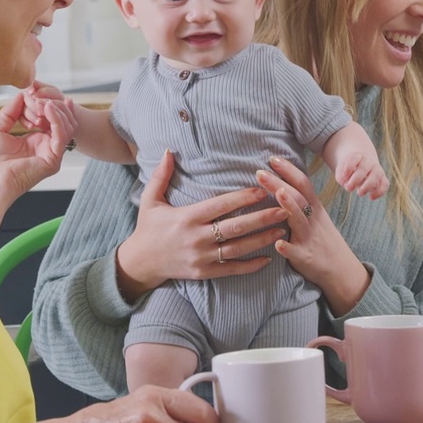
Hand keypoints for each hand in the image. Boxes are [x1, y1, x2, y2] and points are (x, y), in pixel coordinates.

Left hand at [0, 89, 75, 201]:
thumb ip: (10, 112)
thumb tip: (21, 95)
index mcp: (34, 142)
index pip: (49, 119)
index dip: (44, 105)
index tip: (34, 95)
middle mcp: (46, 147)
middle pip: (61, 121)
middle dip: (53, 105)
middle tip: (41, 97)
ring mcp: (51, 154)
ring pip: (66, 127)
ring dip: (57, 110)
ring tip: (44, 101)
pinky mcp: (53, 159)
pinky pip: (61, 135)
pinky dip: (57, 119)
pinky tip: (48, 108)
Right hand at [115, 150, 286, 300]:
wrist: (139, 263)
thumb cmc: (148, 228)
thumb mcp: (150, 200)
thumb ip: (161, 175)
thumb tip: (169, 150)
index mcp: (187, 217)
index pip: (220, 205)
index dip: (242, 198)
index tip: (261, 190)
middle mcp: (196, 237)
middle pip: (235, 227)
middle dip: (261, 218)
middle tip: (283, 209)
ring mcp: (201, 257)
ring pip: (238, 248)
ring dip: (262, 239)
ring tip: (282, 229)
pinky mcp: (203, 273)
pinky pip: (231, 269)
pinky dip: (251, 265)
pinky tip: (268, 258)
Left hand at [256, 156, 370, 313]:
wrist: (341, 269)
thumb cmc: (324, 240)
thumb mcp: (316, 217)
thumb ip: (301, 201)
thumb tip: (282, 182)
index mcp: (314, 209)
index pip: (302, 184)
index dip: (289, 170)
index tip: (273, 158)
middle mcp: (312, 220)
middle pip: (297, 197)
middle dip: (279, 183)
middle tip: (260, 171)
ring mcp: (309, 238)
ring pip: (298, 220)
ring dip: (288, 206)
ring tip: (277, 193)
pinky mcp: (305, 257)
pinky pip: (296, 252)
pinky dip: (287, 248)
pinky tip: (277, 244)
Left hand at [335, 150, 388, 199]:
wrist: (362, 163)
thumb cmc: (350, 169)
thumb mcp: (341, 170)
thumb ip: (340, 176)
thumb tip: (345, 182)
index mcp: (357, 156)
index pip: (353, 159)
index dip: (348, 168)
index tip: (344, 177)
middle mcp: (369, 161)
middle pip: (363, 168)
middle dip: (355, 180)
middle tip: (348, 188)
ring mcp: (377, 169)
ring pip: (376, 175)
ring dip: (367, 186)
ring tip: (359, 193)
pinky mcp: (382, 178)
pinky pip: (385, 184)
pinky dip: (379, 192)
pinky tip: (371, 197)